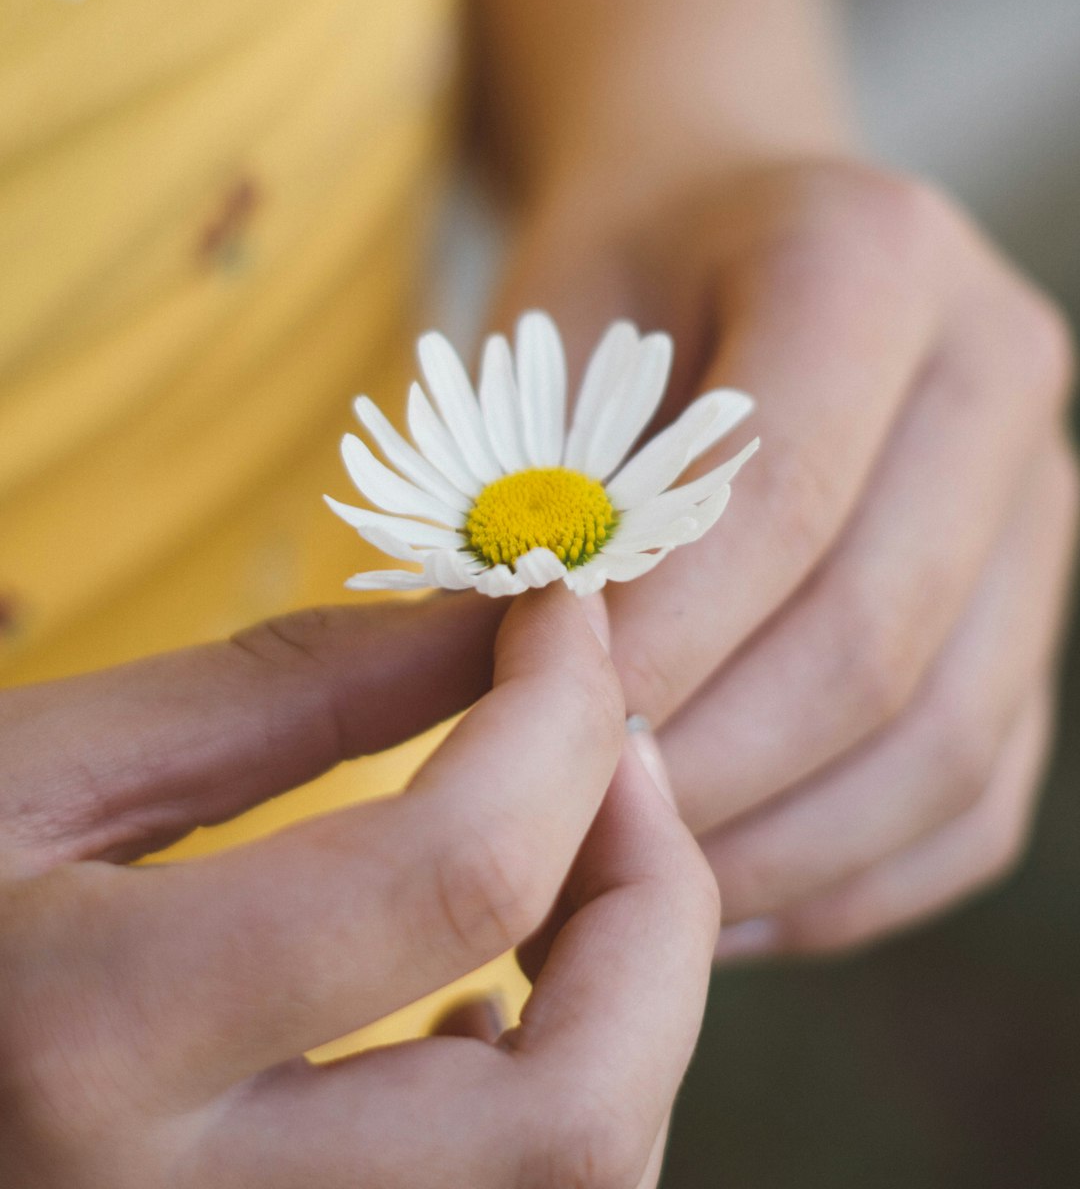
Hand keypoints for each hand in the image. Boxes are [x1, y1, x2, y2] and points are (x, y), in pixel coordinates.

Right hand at [0, 589, 716, 1186]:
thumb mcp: (33, 769)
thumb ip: (284, 694)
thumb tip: (490, 619)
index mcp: (81, 1046)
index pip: (455, 874)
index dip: (559, 709)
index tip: (567, 613)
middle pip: (569, 1116)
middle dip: (653, 900)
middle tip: (618, 755)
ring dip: (627, 1004)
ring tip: (564, 855)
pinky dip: (553, 1103)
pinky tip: (478, 1006)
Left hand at [498, 156, 1077, 955]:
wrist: (731, 228)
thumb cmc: (618, 286)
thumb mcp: (547, 339)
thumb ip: (535, 505)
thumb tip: (513, 718)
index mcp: (873, 256)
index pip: (776, 499)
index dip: (651, 643)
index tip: (530, 738)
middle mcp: (996, 371)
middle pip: (875, 638)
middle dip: (705, 768)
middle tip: (564, 843)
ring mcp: (1044, 498)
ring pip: (946, 743)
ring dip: (775, 845)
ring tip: (628, 885)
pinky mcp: (1035, 606)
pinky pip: (980, 792)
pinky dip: (852, 874)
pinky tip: (724, 891)